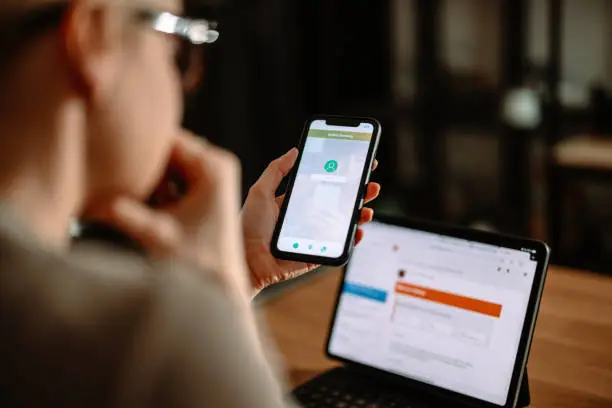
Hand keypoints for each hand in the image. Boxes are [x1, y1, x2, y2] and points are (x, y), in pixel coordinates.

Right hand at [84, 132, 250, 300]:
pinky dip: (156, 189)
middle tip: (115, 182)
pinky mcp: (206, 188)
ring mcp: (214, 174)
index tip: (107, 159)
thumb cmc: (196, 262)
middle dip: (141, 166)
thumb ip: (124, 214)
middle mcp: (217, 163)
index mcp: (213, 166)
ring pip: (166, 164)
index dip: (136, 150)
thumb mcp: (156, 234)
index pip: (165, 140)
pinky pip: (172, 177)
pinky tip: (146, 207)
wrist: (221, 286)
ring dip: (147, 179)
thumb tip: (89, 202)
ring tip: (134, 200)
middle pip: (166, 150)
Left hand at [242, 148, 380, 294]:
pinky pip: (339, 247)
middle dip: (358, 193)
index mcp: (294, 203)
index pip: (324, 186)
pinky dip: (352, 239)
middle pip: (339, 203)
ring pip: (343, 224)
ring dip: (359, 214)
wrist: (244, 259)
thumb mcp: (261, 191)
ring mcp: (313, 237)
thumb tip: (294, 150)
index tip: (356, 165)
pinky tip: (358, 230)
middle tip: (370, 184)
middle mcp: (306, 219)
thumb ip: (277, 170)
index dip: (341, 176)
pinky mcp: (316, 254)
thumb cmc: (247, 226)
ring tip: (367, 206)